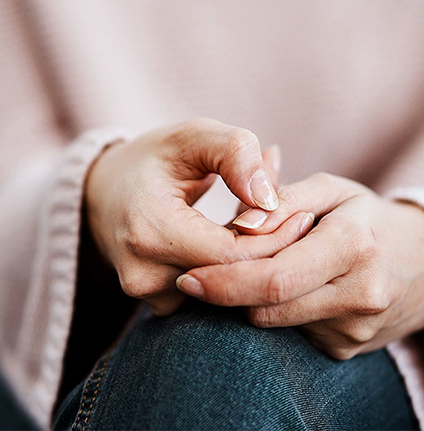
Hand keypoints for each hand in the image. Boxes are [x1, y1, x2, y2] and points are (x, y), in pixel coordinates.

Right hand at [85, 118, 313, 315]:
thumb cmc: (153, 159)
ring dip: (252, 260)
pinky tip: (238, 241)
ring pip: (226, 290)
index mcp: (150, 230)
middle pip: (234, 277)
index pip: (234, 254)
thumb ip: (235, 155)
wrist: (104, 193)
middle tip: (296, 221)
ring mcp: (149, 295)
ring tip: (263, 224)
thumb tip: (271, 200)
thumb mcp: (194, 137)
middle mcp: (145, 274)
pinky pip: (211, 293)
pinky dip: (232, 269)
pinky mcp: (158, 303)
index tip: (303, 215)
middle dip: (270, 250)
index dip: (276, 238)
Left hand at [176, 172, 423, 358]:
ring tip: (261, 270)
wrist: (422, 263)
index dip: (224, 282)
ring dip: (254, 300)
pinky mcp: (347, 348)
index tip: (188, 279)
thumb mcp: (331, 190)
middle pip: (269, 308)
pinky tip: (292, 288)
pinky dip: (279, 311)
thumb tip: (240, 225)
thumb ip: (285, 199)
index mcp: (354, 245)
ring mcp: (355, 329)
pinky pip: (293, 333)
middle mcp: (360, 294)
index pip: (275, 278)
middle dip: (227, 295)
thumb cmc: (366, 217)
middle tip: (197, 280)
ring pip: (276, 322)